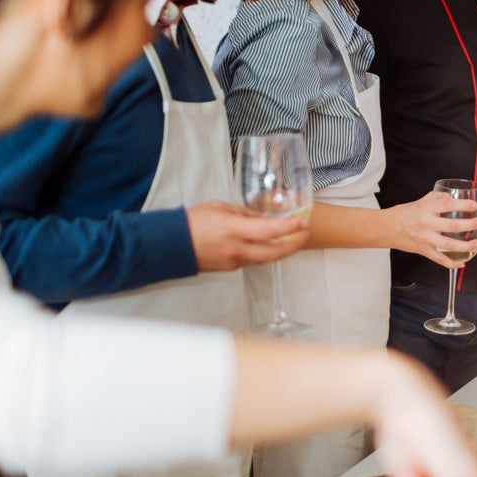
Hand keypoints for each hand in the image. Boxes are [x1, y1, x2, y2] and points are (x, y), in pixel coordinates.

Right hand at [187, 201, 306, 271]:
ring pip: (266, 259)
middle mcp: (236, 249)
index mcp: (233, 230)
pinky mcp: (230, 268)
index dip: (290, 227)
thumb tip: (261, 216)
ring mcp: (234, 261)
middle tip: (305, 233)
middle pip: (275, 252)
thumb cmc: (191, 222)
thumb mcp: (220, 208)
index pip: (270, 231)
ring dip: (282, 250)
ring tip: (292, 238)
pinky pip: (253, 261)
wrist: (170, 245)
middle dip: (295, 244)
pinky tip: (269, 244)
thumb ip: (243, 213)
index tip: (302, 221)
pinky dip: (264, 253)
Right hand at [388, 193, 476, 268]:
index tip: (474, 206)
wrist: (387, 228)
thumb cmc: (403, 215)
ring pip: (449, 245)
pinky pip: (441, 259)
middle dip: (469, 225)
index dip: (463, 205)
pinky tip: (462, 262)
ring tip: (475, 243)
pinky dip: (452, 263)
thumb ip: (436, 199)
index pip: (448, 205)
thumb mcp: (420, 202)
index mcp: (426, 209)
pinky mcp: (424, 250)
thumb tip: (449, 196)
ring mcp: (426, 239)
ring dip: (466, 246)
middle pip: (453, 225)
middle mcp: (427, 224)